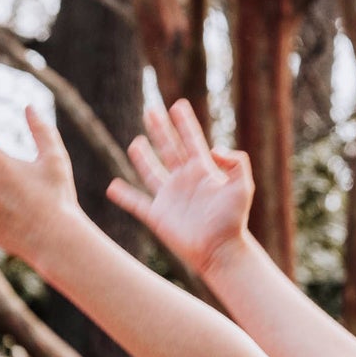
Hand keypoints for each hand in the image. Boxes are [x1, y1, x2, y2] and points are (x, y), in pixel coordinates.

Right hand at [107, 97, 252, 277]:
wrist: (221, 251)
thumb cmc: (234, 222)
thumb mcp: (243, 187)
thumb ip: (236, 163)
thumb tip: (214, 150)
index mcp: (203, 171)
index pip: (192, 140)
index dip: (184, 123)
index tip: (178, 105)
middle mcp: (184, 181)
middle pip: (169, 149)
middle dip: (160, 130)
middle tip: (151, 110)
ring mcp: (169, 198)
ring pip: (151, 172)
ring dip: (143, 157)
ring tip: (136, 143)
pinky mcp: (158, 217)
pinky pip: (137, 204)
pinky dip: (124, 197)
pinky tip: (112, 188)